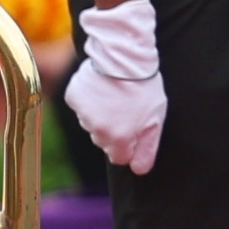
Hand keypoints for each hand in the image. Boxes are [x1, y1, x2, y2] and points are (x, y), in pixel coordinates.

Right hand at [67, 0, 165, 175]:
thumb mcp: (155, 121)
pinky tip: (101, 88)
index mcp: (119, 139)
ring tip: (114, 97)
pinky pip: (80, 106)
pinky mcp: (73, 98)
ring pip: (91, 124)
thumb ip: (147, 149)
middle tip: (126, 111)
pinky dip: (88, 100)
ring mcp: (83, 114)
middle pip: (103, 141)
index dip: (128, 146)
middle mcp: (97, 131)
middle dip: (113, 131)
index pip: (119, 158)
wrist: (123, 58)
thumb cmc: (144, 89)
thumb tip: (139, 170)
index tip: (134, 131)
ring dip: (100, 115)